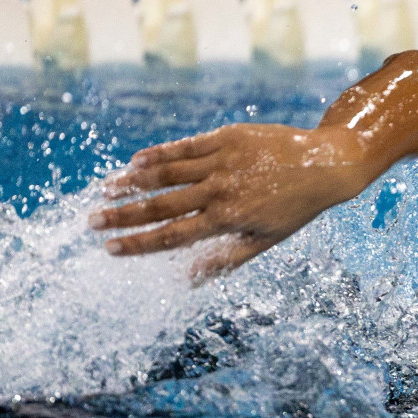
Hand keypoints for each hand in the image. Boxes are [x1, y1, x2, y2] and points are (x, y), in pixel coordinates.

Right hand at [92, 123, 372, 279]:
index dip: (138, 243)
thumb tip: (186, 280)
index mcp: (228, 219)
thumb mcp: (265, 240)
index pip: (172, 235)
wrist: (326, 164)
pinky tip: (135, 161)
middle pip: (160, 204)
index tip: (109, 247)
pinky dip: (158, 153)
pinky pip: (185, 146)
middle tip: (91, 220)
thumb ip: (224, 259)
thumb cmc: (295, 208)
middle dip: (123, 215)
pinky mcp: (226, 137)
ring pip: (167, 172)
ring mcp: (222, 161)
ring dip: (133, 181)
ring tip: (106, 190)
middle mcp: (221, 190)